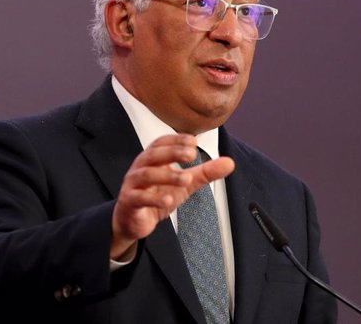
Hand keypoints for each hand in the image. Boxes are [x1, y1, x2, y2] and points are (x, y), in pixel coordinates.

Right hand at [110, 134, 233, 259]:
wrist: (135, 220)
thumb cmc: (158, 195)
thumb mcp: (185, 184)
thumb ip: (205, 172)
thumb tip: (230, 162)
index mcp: (152, 159)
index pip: (161, 143)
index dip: (175, 140)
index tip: (193, 141)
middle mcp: (140, 168)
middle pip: (153, 154)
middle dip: (172, 152)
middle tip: (191, 154)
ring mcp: (133, 185)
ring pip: (146, 175)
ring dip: (168, 176)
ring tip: (187, 179)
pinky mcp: (129, 203)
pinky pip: (139, 198)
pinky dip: (154, 198)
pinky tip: (168, 199)